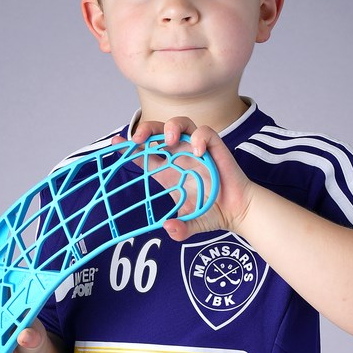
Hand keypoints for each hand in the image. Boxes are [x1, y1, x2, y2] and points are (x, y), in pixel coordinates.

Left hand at [125, 116, 254, 241]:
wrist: (237, 211)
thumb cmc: (212, 213)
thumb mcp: (192, 223)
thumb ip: (181, 229)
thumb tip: (169, 229)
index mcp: (168, 172)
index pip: (144, 154)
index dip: (128, 148)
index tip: (115, 142)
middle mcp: (180, 157)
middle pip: (158, 132)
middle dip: (146, 130)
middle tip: (138, 139)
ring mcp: (196, 150)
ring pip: (180, 124)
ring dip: (171, 127)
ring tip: (169, 140)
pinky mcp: (214, 147)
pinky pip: (205, 132)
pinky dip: (199, 137)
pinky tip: (197, 151)